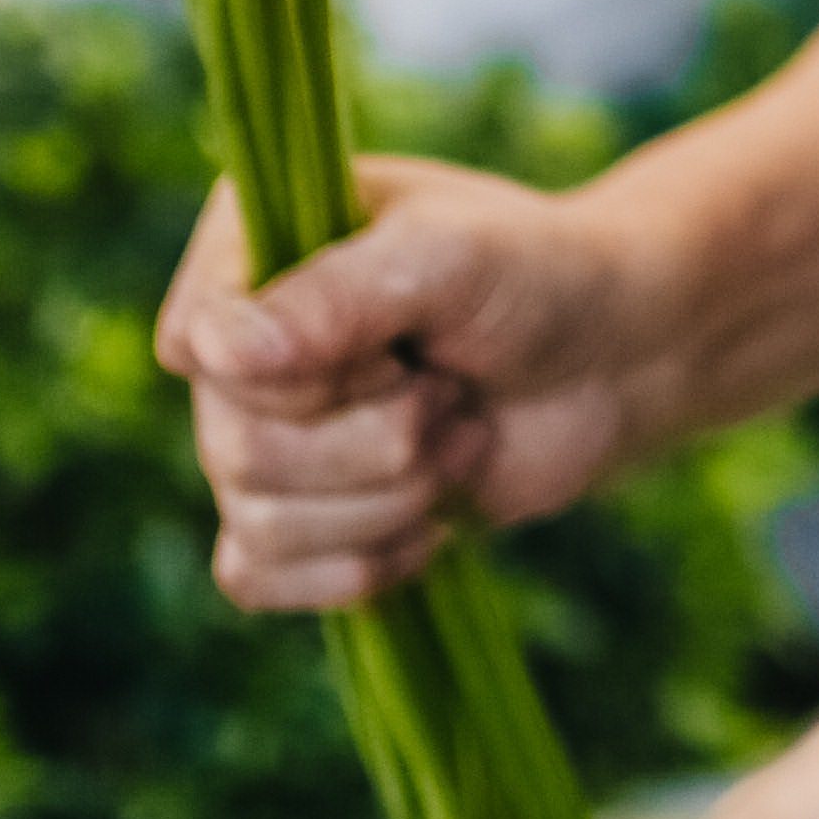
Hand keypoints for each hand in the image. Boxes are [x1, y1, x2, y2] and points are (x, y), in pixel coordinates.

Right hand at [153, 153, 667, 609]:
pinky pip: (256, 576)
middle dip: (379, 443)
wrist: (616, 356)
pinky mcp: (296, 510)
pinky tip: (428, 524)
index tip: (401, 347)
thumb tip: (205, 353)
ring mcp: (261, 428)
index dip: (310, 376)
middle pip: (236, 447)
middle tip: (452, 393)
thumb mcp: (450, 259)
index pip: (202, 344)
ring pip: (257, 522)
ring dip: (389, 499)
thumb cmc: (536, 277)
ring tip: (460, 436)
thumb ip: (335, 297)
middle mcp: (236, 341)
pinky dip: (356, 565)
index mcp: (249, 242)